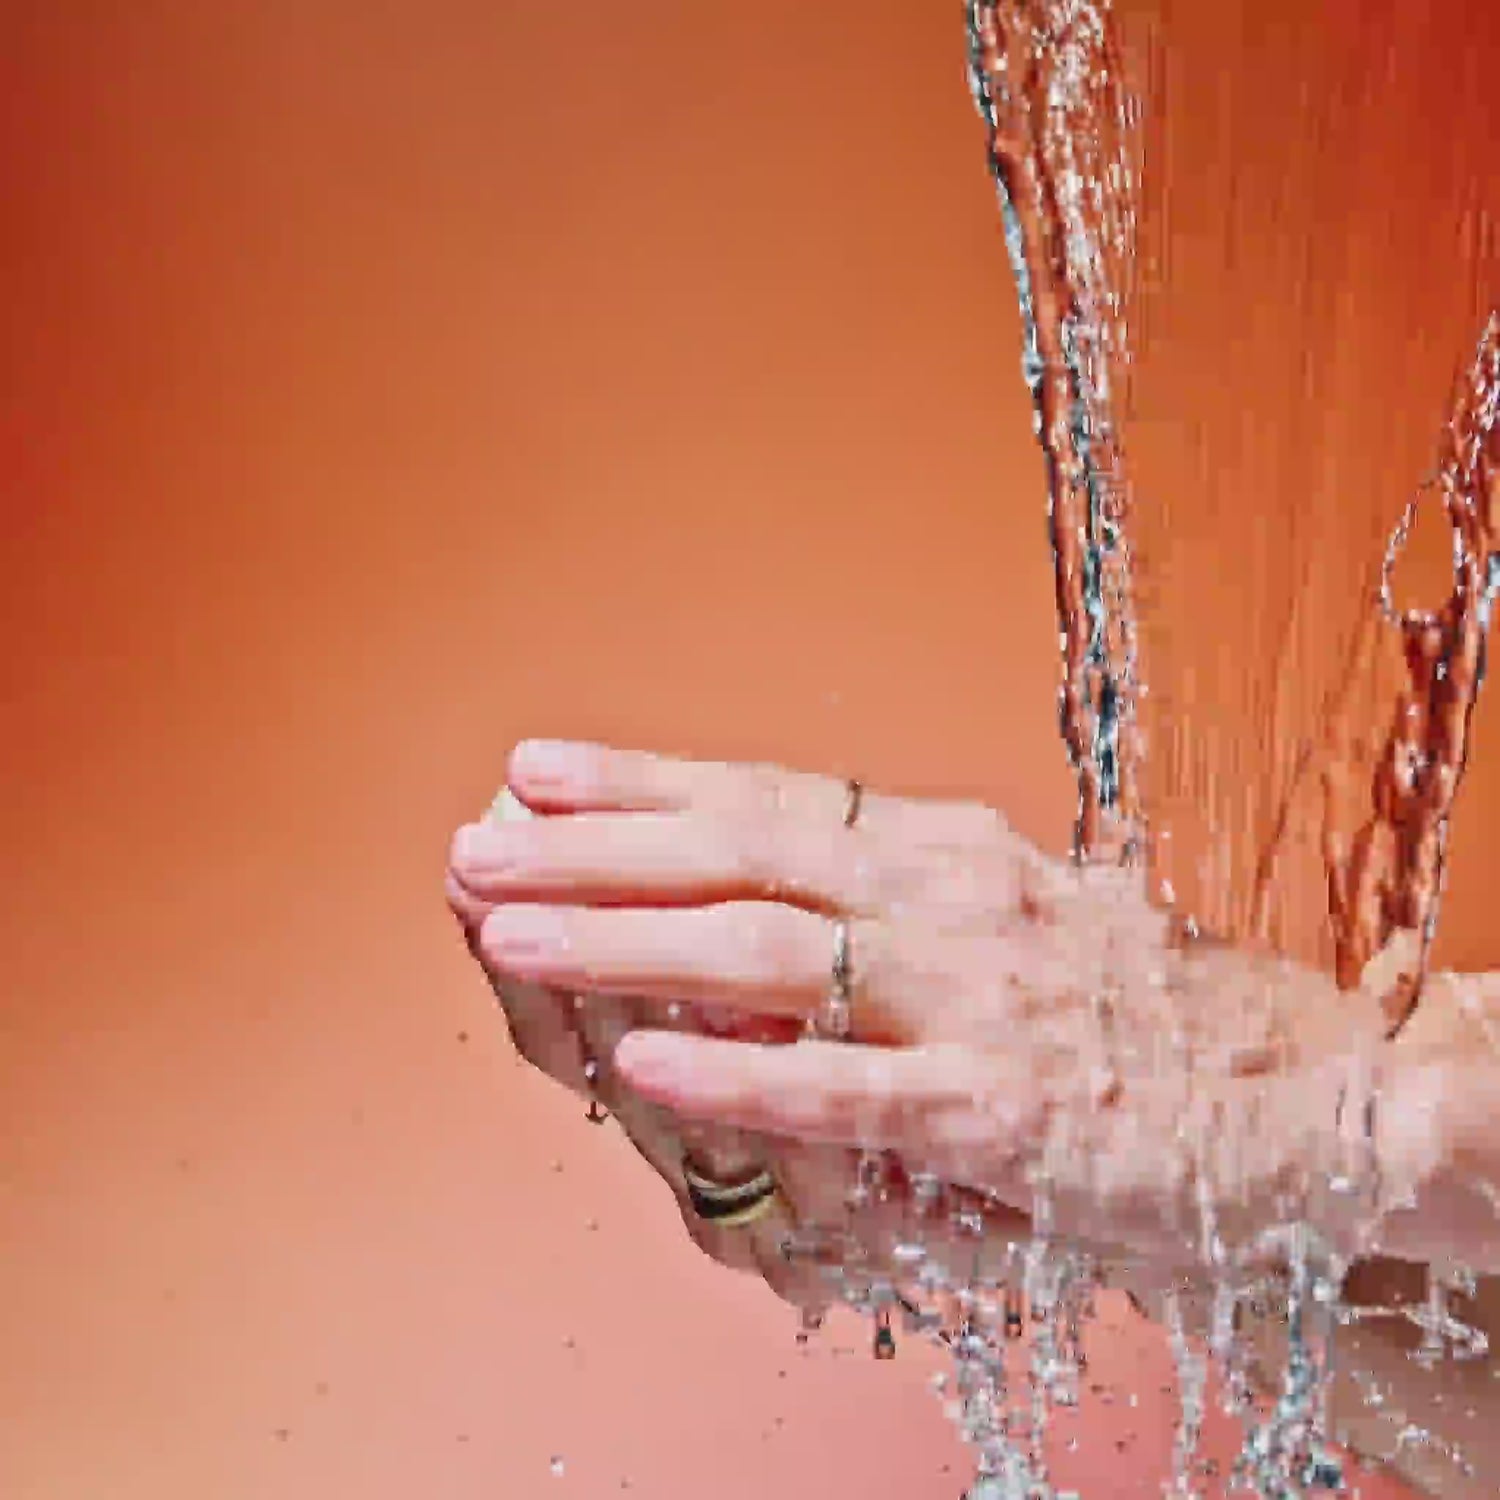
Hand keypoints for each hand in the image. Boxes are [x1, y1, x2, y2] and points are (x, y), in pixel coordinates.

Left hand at [450, 740, 1402, 1271]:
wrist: (1320, 1089)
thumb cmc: (1149, 1008)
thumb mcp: (1017, 921)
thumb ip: (891, 914)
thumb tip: (755, 915)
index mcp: (946, 848)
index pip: (767, 794)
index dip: (642, 780)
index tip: (534, 770)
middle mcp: (949, 896)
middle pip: (738, 852)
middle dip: (593, 848)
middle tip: (473, 842)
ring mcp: (972, 998)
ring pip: (763, 952)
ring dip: (622, 938)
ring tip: (504, 929)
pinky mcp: (1002, 1111)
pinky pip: (845, 1087)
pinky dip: (737, 1072)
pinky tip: (638, 1061)